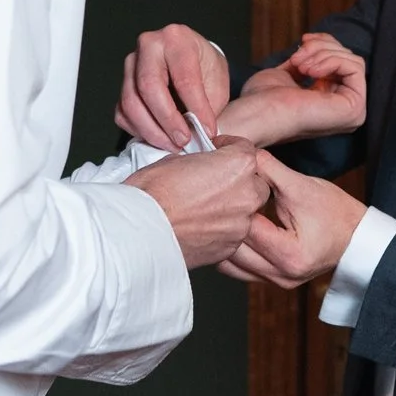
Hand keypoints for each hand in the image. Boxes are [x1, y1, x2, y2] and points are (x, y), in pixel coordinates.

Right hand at [115, 23, 230, 150]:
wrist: (191, 60)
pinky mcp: (122, 84)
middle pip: (149, 88)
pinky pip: (122, 113)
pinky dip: (139, 131)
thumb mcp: (216, 80)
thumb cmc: (204, 68)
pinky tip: (158, 137)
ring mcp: (131, 64)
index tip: (207, 130)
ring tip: (173, 144)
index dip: (196, 109)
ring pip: (131, 103)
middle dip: (168, 121)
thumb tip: (198, 133)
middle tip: (184, 141)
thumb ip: (207, 104)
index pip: (183, 78)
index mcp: (177, 38)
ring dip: (152, 131)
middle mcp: (149, 45)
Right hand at [128, 141, 269, 269]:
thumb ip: (200, 160)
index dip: (228, 149)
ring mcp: (240, 224)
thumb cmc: (152, 194)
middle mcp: (246, 194)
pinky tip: (199, 226)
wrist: (140, 233)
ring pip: (246, 210)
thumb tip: (200, 165)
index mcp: (238, 165)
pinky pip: (233, 233)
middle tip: (213, 181)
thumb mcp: (174, 159)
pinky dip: (221, 228)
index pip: (246, 148)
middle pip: (254, 182)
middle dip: (238, 180)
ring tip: (203, 207)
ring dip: (231, 206)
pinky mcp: (230, 247)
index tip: (217, 153)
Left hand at [214, 34, 367, 148]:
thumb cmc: (264, 99)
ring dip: (322, 53)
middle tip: (297, 57)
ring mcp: (353, 112)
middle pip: (348, 58)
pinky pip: (355, 68)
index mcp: (332, 103)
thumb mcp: (289, 72)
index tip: (303, 41)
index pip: (342, 62)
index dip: (324, 44)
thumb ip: (308, 62)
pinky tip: (309, 71)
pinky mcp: (354, 108)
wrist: (257, 114)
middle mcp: (346, 110)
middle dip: (320, 48)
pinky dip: (331, 60)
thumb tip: (316, 44)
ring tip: (299, 65)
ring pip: (352, 60)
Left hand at [218, 156, 365, 289]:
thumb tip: (241, 153)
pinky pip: (239, 269)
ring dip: (223, 239)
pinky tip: (230, 229)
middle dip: (221, 223)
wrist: (357, 237)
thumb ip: (269, 169)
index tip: (221, 184)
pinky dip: (232, 250)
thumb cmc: (336, 213)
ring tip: (219, 214)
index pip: (245, 229)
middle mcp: (280, 275)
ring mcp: (275, 282)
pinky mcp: (271, 280)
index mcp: (289, 254)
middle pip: (231, 251)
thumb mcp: (302, 186)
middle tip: (212, 198)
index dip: (231, 205)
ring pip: (229, 264)